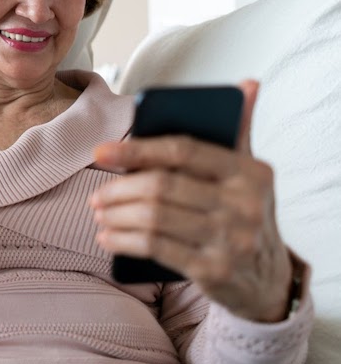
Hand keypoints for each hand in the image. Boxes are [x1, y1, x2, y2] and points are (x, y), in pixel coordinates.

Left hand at [90, 80, 293, 321]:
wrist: (267, 279)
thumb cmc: (243, 214)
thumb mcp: (249, 175)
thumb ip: (240, 131)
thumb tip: (247, 84)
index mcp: (251, 172)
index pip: (183, 151)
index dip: (137, 149)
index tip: (100, 151)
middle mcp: (245, 205)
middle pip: (161, 186)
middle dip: (119, 188)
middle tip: (96, 194)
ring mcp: (231, 240)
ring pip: (154, 218)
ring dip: (116, 214)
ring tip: (99, 212)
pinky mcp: (214, 271)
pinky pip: (155, 248)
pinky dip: (123, 240)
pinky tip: (107, 237)